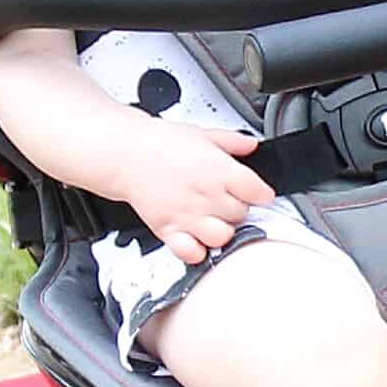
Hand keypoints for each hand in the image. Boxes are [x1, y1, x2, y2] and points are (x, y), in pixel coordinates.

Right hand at [122, 122, 275, 268]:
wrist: (125, 154)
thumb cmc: (160, 143)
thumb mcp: (202, 133)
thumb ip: (231, 141)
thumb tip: (251, 145)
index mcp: (220, 171)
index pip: (259, 193)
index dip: (261, 193)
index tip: (256, 192)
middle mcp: (208, 196)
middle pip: (242, 214)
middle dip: (237, 208)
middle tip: (225, 198)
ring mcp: (189, 216)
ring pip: (224, 237)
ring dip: (222, 230)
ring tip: (214, 219)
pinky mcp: (170, 230)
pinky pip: (193, 253)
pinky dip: (198, 250)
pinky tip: (196, 237)